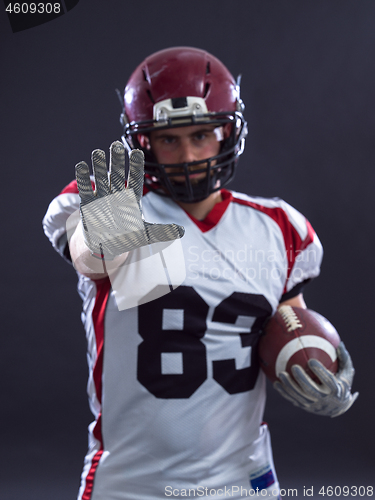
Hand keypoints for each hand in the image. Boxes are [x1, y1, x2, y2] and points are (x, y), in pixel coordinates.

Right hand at [75, 141, 184, 259]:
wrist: (106, 243)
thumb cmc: (126, 236)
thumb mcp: (145, 234)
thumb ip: (162, 231)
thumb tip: (182, 231)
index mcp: (130, 201)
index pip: (134, 182)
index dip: (136, 168)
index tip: (138, 153)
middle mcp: (116, 196)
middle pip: (117, 177)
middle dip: (117, 162)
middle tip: (116, 145)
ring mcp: (102, 200)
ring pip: (101, 181)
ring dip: (99, 168)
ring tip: (97, 152)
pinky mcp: (89, 206)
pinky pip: (86, 191)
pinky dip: (84, 180)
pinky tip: (81, 166)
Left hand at [274, 342, 358, 416]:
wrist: (337, 407)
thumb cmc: (342, 384)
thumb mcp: (347, 373)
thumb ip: (344, 359)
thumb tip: (340, 343)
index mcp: (335, 390)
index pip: (328, 381)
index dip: (320, 372)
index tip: (312, 361)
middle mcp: (323, 399)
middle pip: (311, 390)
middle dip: (301, 379)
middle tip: (294, 367)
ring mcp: (313, 405)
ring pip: (299, 395)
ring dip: (289, 385)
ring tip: (281, 374)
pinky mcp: (304, 407)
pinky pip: (292, 399)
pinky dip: (283, 392)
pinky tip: (276, 383)